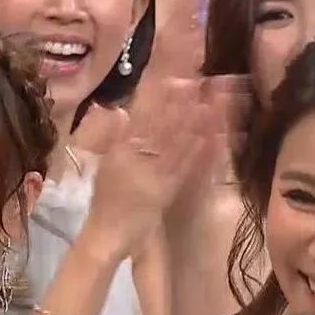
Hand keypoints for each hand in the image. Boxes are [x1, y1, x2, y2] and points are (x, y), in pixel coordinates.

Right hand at [75, 78, 217, 259]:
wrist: (105, 236)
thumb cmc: (105, 203)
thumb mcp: (104, 166)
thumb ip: (113, 138)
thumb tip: (120, 111)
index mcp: (119, 149)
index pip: (139, 117)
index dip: (157, 96)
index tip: (173, 79)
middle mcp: (134, 158)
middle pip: (160, 125)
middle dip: (179, 103)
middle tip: (199, 81)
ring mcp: (151, 174)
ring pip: (174, 143)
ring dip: (192, 123)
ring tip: (210, 102)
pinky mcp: (166, 191)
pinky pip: (184, 168)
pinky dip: (196, 152)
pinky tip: (210, 137)